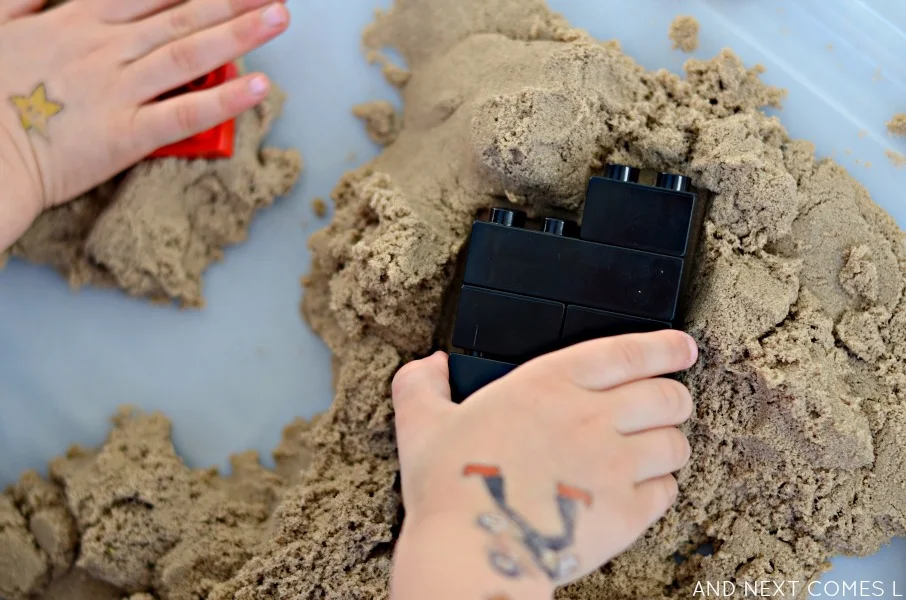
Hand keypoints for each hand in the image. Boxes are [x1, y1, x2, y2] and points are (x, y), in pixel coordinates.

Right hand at [0, 0, 289, 248]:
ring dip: (239, 34)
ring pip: (188, 54)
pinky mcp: (126, 136)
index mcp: (75, 22)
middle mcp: (103, 49)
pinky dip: (225, 100)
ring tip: (280, 17)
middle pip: (178, 13)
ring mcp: (117, 91)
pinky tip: (260, 86)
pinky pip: (185, 115)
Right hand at [390, 330, 697, 598]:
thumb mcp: (422, 424)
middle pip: (665, 395)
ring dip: (670, 442)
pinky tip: (645, 488)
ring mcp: (613, 464)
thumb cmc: (450, 486)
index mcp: (549, 384)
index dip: (664, 347)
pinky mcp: (626, 511)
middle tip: (669, 403)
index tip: (681, 348)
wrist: (473, 550)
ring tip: (658, 447)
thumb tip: (429, 365)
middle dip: (674, 396)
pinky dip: (662, 485)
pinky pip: (667, 490)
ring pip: (674, 442)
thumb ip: (421, 385)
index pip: (628, 352)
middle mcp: (591, 416)